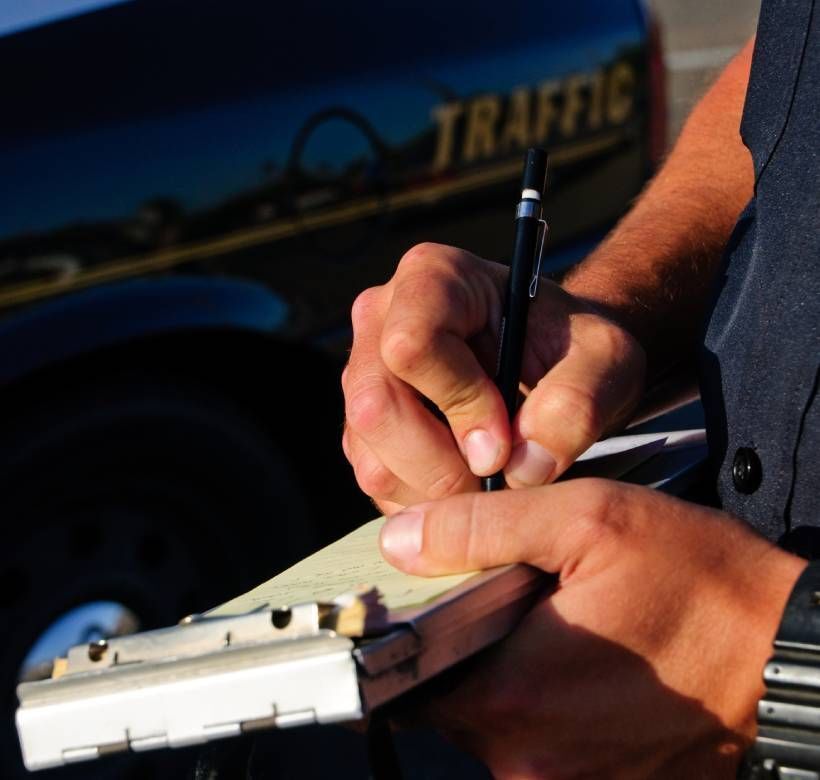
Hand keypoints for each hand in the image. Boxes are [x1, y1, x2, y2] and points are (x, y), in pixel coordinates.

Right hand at [342, 243, 645, 513]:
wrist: (553, 365)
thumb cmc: (574, 350)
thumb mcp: (605, 361)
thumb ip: (577, 403)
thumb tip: (522, 467)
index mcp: (433, 277)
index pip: (413, 344)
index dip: (459, 403)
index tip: (506, 440)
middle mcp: (381, 318)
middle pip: (376, 407)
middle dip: (442, 465)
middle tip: (498, 478)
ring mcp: (364, 374)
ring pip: (371, 457)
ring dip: (435, 493)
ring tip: (489, 483)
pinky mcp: (362, 426)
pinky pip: (375, 481)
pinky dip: (424, 504)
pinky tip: (466, 486)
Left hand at [378, 480, 805, 778]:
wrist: (792, 654)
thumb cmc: (701, 583)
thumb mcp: (587, 521)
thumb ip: (480, 529)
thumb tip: (400, 540)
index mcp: (512, 697)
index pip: (406, 682)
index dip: (410, 637)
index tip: (431, 606)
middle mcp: (530, 760)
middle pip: (453, 705)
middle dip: (467, 652)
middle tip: (508, 602)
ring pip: (499, 727)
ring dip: (512, 678)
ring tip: (557, 627)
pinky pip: (547, 747)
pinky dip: (551, 706)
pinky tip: (587, 661)